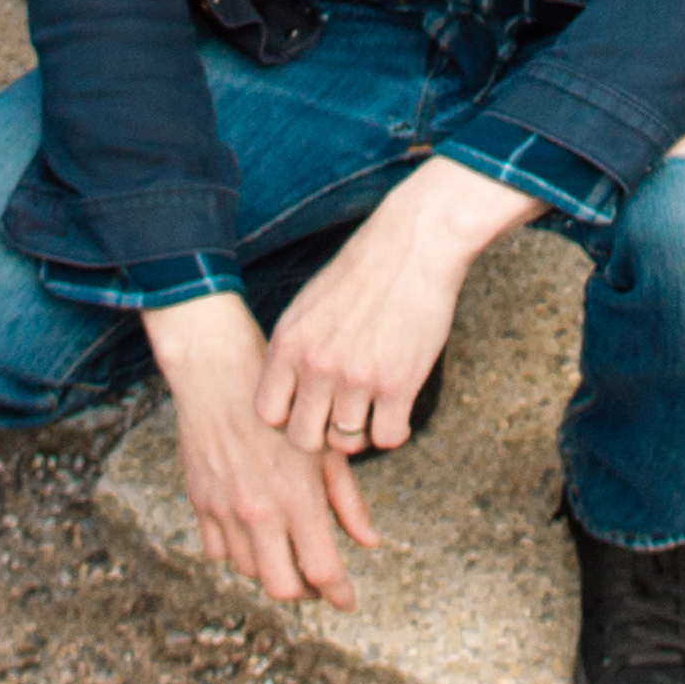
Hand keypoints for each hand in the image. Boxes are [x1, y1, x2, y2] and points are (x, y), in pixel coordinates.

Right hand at [148, 295, 380, 606]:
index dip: (339, 593)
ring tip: (291, 556)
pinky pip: (218, 550)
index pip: (322, 569)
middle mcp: (259, 511)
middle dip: (305, 593)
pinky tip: (256, 536)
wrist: (219, 373)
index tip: (349, 600)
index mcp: (297, 497)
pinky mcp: (200, 502)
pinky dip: (239, 553)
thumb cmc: (283, 405)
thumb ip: (347, 500)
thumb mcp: (325, 449)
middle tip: (320, 584)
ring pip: (249, 571)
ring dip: (272, 570)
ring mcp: (226, 509)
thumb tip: (369, 541)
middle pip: (282, 586)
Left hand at [259, 159, 534, 457]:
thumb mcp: (310, 305)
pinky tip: (399, 410)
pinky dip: (394, 431)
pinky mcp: (398, 383)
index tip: (310, 407)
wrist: (416, 242)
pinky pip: (388, 437)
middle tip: (342, 416)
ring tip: (374, 410)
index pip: (268, 414)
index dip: (288, 418)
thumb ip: (296, 349)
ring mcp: (356, 376)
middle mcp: (316, 364)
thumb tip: (291, 392)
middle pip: (303, 438)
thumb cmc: (365, 270)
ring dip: (361, 431)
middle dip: (322, 434)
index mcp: (288, 343)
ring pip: (346, 441)